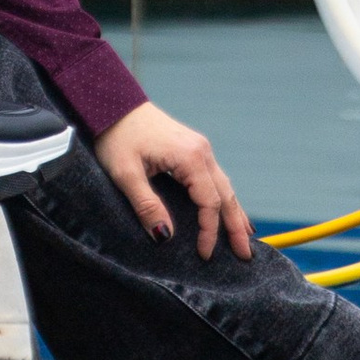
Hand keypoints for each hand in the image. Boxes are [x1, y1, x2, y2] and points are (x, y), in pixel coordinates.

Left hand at [93, 101, 251, 260]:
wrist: (113, 104)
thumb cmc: (116, 137)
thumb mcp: (125, 174)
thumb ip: (146, 205)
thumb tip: (166, 236)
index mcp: (189, 157)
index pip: (209, 202)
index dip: (209, 231)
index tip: (204, 255)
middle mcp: (201, 151)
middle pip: (225, 195)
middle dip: (235, 226)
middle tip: (245, 256)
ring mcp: (200, 148)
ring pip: (224, 186)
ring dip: (234, 213)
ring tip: (245, 239)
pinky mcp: (192, 148)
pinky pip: (215, 178)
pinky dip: (225, 198)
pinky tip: (232, 210)